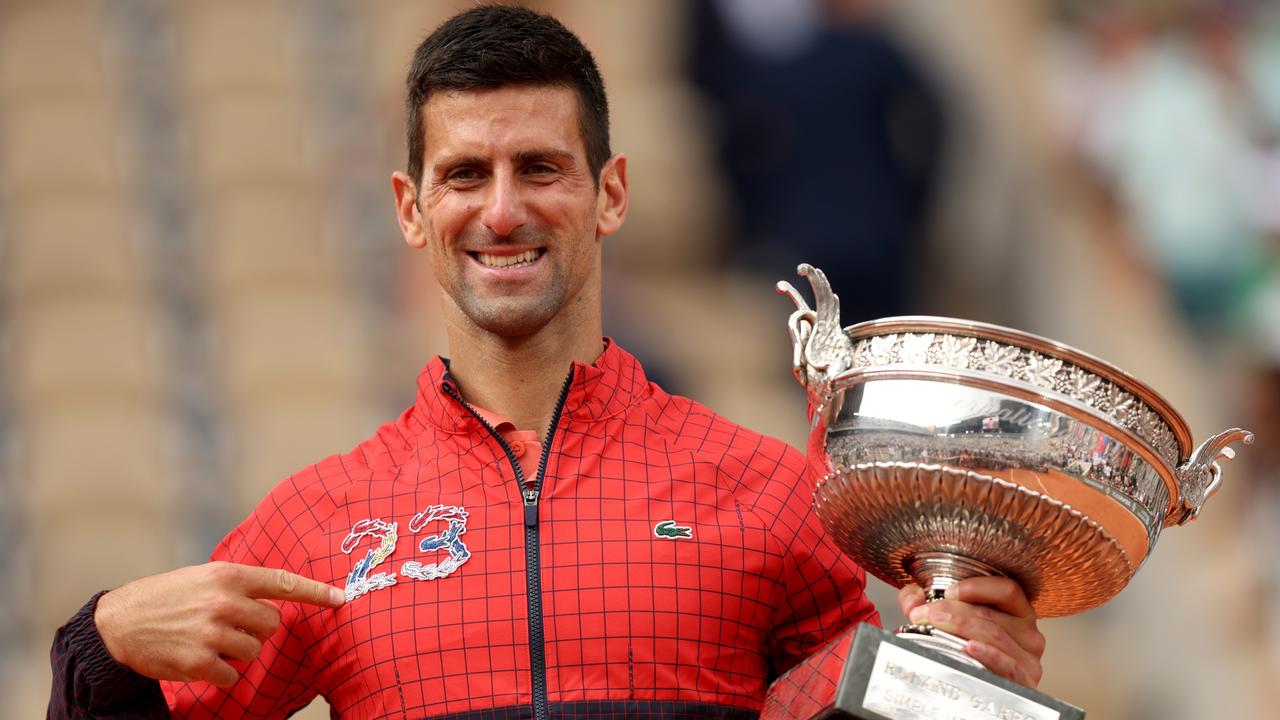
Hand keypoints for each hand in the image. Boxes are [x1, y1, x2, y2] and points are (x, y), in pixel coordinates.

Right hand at [95, 561, 344, 686]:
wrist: (119, 623)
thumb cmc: (167, 597)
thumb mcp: (203, 576)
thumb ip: (239, 584)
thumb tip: (279, 593)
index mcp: (227, 575)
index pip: (283, 583)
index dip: (315, 592)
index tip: (340, 598)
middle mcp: (224, 601)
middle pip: (272, 624)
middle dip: (257, 629)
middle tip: (230, 625)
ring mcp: (213, 633)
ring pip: (254, 650)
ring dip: (238, 651)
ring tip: (210, 640)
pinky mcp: (200, 662)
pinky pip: (233, 674)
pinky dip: (221, 672)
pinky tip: (200, 659)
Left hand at [897, 578, 1044, 688]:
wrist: (976, 698)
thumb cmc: (968, 655)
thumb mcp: (949, 623)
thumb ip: (925, 604)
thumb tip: (912, 599)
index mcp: (1016, 614)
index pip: (1007, 590)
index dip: (977, 587)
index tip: (948, 592)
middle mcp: (1027, 634)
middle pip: (991, 614)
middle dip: (952, 610)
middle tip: (923, 613)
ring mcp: (1027, 659)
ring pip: (994, 635)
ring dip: (960, 628)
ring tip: (932, 627)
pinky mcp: (1023, 681)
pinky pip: (1007, 665)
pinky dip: (987, 654)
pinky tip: (968, 648)